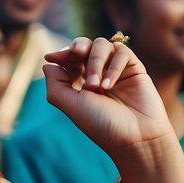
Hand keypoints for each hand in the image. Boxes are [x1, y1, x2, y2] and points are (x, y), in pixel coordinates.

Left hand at [43, 37, 183, 182]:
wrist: (135, 137)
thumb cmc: (101, 124)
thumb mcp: (71, 105)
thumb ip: (55, 84)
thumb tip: (48, 63)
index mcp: (81, 83)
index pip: (70, 58)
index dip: (61, 53)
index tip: (51, 57)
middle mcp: (99, 74)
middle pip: (85, 45)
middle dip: (77, 47)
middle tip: (76, 54)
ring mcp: (117, 70)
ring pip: (102, 45)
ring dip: (94, 61)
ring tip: (95, 86)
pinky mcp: (135, 68)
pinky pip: (122, 52)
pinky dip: (112, 66)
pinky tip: (108, 86)